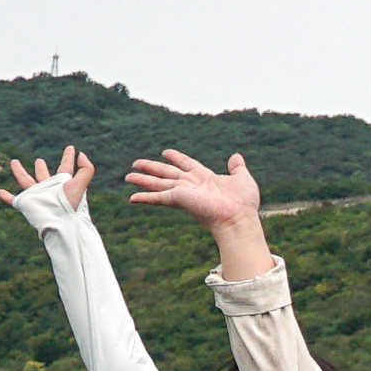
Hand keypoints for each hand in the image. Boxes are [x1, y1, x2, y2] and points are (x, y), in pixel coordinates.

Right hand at [5, 146, 92, 209]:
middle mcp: (49, 189)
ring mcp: (37, 196)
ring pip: (26, 182)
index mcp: (62, 183)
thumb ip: (86, 169)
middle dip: (41, 168)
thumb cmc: (71, 205)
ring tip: (14, 162)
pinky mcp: (27, 204)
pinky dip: (6, 197)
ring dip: (19, 172)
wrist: (60, 223)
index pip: (66, 167)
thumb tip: (81, 154)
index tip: (71, 148)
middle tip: (39, 160)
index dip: (69, 157)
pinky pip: (14, 200)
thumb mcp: (82, 184)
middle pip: (44, 176)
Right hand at [126, 148, 259, 230]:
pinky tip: (132, 198)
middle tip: (135, 163)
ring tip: (127, 177)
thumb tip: (235, 156)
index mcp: (205, 177)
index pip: (186, 164)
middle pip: (167, 173)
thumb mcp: (242, 178)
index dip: (176, 157)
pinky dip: (144, 197)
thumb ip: (237, 167)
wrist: (239, 219)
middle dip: (151, 168)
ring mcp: (184, 192)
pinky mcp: (179, 199)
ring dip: (143, 180)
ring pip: (158, 183)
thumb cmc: (243, 203)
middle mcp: (191, 184)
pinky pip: (158, 197)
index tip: (165, 152)